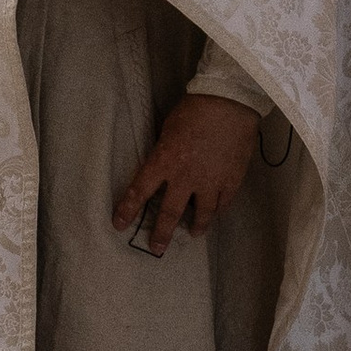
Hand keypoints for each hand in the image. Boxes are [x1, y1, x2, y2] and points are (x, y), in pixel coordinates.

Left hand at [114, 92, 259, 257]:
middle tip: (157, 248)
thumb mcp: (168, 129)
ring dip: (196, 226)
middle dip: (161, 233)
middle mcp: (185, 177)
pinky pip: (224, 202)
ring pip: (202, 214)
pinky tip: (216, 212)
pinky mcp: (232, 180)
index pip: (139, 191)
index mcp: (164, 161)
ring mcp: (210, 181)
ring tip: (194, 234)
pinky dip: (219, 209)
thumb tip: (164, 163)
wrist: (229, 102)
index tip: (118, 225)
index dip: (127, 210)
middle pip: (170, 213)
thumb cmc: (195, 109)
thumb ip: (165, 151)